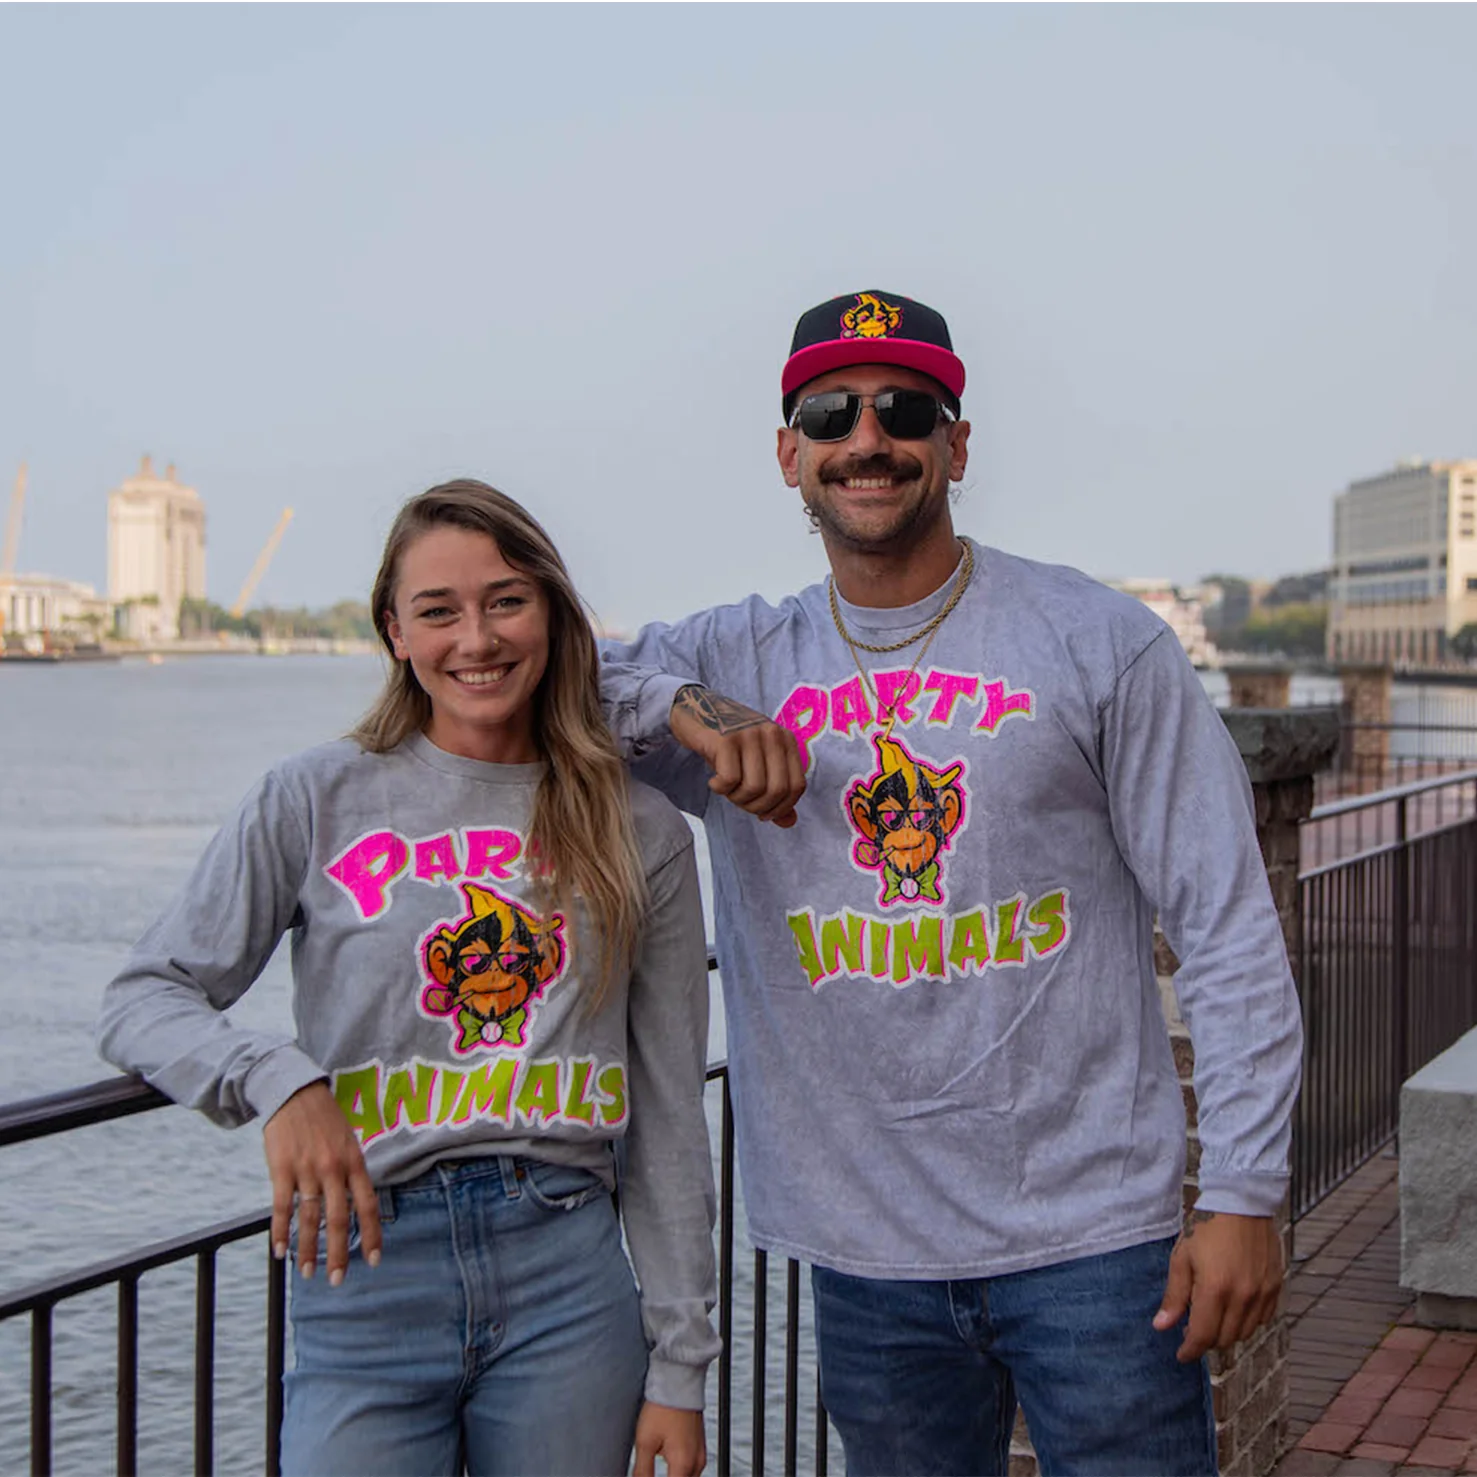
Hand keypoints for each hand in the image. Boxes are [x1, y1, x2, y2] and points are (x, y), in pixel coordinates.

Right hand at [263, 1081, 381, 1284]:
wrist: (294, 1091)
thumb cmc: (324, 1119)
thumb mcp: (347, 1140)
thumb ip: (351, 1172)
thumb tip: (355, 1206)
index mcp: (354, 1161)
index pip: (367, 1205)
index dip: (372, 1235)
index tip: (373, 1261)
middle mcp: (334, 1168)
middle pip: (339, 1219)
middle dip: (339, 1253)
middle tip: (336, 1280)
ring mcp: (307, 1169)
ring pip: (310, 1218)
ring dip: (308, 1249)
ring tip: (308, 1273)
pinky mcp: (282, 1168)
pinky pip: (282, 1207)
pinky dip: (280, 1231)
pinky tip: (279, 1250)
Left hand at [633, 1402, 705, 1476]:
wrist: (677, 1383)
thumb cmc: (663, 1408)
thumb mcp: (645, 1442)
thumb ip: (643, 1471)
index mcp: (684, 1464)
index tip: (648, 1476)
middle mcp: (697, 1461)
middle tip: (650, 1473)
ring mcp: (701, 1453)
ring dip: (675, 1475)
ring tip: (660, 1459)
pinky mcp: (700, 1444)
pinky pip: (692, 1468)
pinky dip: (679, 1469)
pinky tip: (668, 1458)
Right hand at [669, 685, 804, 826]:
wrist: (696, 709)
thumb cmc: (730, 742)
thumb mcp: (757, 762)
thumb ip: (775, 792)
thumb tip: (789, 822)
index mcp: (786, 740)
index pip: (797, 786)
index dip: (781, 808)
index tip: (763, 813)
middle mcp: (772, 734)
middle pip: (776, 790)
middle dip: (757, 807)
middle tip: (740, 801)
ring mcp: (749, 735)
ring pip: (754, 787)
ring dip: (737, 798)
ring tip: (727, 789)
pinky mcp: (725, 739)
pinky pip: (729, 779)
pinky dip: (720, 788)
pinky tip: (714, 781)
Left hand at [1154, 1209, 1282, 1361]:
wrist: (1241, 1202)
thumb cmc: (1207, 1226)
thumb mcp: (1182, 1257)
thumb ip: (1175, 1296)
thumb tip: (1162, 1326)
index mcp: (1215, 1288)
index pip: (1204, 1336)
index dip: (1190, 1350)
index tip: (1181, 1355)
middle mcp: (1243, 1296)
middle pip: (1225, 1339)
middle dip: (1206, 1340)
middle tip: (1193, 1326)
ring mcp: (1263, 1293)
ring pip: (1244, 1332)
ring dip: (1226, 1331)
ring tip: (1212, 1314)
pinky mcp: (1276, 1287)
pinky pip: (1262, 1319)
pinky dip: (1246, 1320)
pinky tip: (1233, 1305)